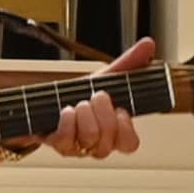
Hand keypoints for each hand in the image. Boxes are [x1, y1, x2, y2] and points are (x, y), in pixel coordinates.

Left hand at [18, 36, 154, 160]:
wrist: (44, 101)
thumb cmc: (77, 94)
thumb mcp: (104, 78)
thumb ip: (128, 63)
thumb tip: (149, 44)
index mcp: (113, 131)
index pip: (130, 144)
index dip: (126, 128)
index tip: (120, 109)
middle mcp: (97, 144)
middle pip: (111, 141)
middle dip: (104, 113)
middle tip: (97, 96)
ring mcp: (78, 148)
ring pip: (91, 138)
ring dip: (86, 114)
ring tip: (79, 103)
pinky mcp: (59, 146)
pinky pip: (67, 139)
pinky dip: (68, 121)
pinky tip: (67, 110)